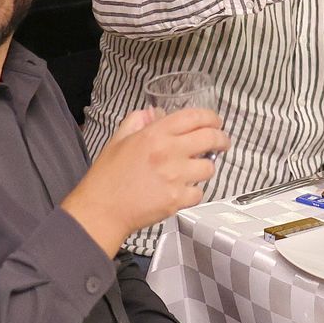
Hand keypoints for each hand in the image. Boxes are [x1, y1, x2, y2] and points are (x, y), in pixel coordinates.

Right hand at [62, 107, 228, 254]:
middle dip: (221, 139)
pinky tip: (182, 190)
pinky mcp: (178, 199)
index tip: (215, 122)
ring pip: (209, 167)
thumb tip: (152, 113)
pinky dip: (194, 192)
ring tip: (194, 170)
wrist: (102, 210)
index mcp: (154, 134)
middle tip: (221, 143)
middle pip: (211, 138)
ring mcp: (175, 177)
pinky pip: (199, 192)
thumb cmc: (107, 177)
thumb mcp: (118, 140)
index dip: (211, 117)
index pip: (194, 117)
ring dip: (205, 167)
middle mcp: (168, 152)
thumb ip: (136, 122)